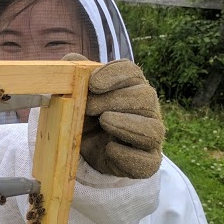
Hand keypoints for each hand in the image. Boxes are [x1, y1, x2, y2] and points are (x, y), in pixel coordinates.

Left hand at [63, 54, 163, 179]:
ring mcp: (150, 137)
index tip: (92, 84)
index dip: (113, 75)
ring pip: (153, 129)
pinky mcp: (147, 162)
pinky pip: (148, 161)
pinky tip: (110, 150)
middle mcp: (147, 109)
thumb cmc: (87, 116)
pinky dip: (128, 156)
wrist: (88, 149)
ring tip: (104, 121)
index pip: (131, 72)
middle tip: (88, 107)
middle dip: (115, 100)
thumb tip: (71, 61)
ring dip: (126, 125)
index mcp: (131, 87)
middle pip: (145, 96)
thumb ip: (75, 75)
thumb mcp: (77, 95)